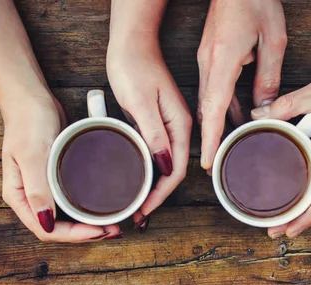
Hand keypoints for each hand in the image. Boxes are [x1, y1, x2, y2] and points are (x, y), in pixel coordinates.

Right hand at [0, 93, 120, 241]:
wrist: (31, 97)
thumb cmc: (28, 122)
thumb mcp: (32, 154)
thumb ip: (37, 188)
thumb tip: (46, 221)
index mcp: (20, 196)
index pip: (45, 230)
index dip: (73, 236)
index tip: (98, 231)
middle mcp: (31, 197)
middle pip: (58, 228)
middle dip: (85, 233)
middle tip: (114, 229)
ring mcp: (44, 188)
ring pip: (66, 217)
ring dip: (88, 223)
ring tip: (114, 221)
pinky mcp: (56, 177)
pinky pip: (72, 201)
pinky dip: (87, 207)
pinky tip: (105, 205)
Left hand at [107, 35, 191, 227]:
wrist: (131, 42)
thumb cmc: (134, 66)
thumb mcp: (141, 101)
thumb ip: (154, 134)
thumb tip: (166, 167)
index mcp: (180, 124)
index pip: (176, 171)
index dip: (161, 194)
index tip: (144, 209)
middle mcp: (178, 128)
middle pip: (173, 172)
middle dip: (157, 196)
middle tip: (138, 215)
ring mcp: (168, 125)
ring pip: (164, 165)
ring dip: (152, 186)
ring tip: (136, 204)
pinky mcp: (157, 122)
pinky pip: (156, 153)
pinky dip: (147, 170)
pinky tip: (137, 178)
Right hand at [198, 0, 286, 170]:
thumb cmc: (255, 0)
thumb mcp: (273, 40)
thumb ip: (268, 77)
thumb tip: (264, 109)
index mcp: (222, 60)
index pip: (213, 108)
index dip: (210, 137)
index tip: (207, 160)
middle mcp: (208, 63)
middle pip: (206, 109)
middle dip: (211, 137)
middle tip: (217, 162)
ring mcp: (206, 60)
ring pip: (208, 100)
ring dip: (217, 122)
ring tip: (228, 145)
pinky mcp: (210, 56)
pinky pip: (213, 88)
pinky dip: (221, 106)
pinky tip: (235, 116)